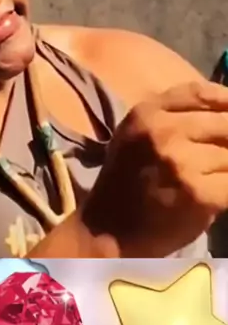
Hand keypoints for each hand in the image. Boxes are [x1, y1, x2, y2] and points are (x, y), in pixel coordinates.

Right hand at [81, 80, 227, 256]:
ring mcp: (181, 162)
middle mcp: (163, 131)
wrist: (108, 231)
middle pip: (224, 122)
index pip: (201, 93)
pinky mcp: (198, 193)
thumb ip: (174, 117)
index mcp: (147, 113)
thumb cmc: (127, 181)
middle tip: (224, 154)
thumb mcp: (138, 134)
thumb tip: (224, 112)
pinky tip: (220, 193)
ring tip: (218, 175)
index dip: (227, 100)